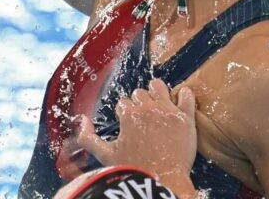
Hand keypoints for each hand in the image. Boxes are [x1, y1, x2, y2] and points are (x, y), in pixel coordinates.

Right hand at [75, 79, 196, 191]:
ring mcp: (168, 110)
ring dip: (158, 92)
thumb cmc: (134, 169)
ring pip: (159, 86)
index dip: (125, 113)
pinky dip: (184, 96)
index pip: (124, 102)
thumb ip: (87, 138)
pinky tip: (180, 102)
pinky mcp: (185, 117)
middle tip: (144, 118)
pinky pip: (187, 95)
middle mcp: (147, 108)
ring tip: (159, 104)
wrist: (163, 180)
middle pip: (140, 93)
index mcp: (128, 114)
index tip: (129, 123)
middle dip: (140, 103)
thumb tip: (82, 121)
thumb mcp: (105, 155)